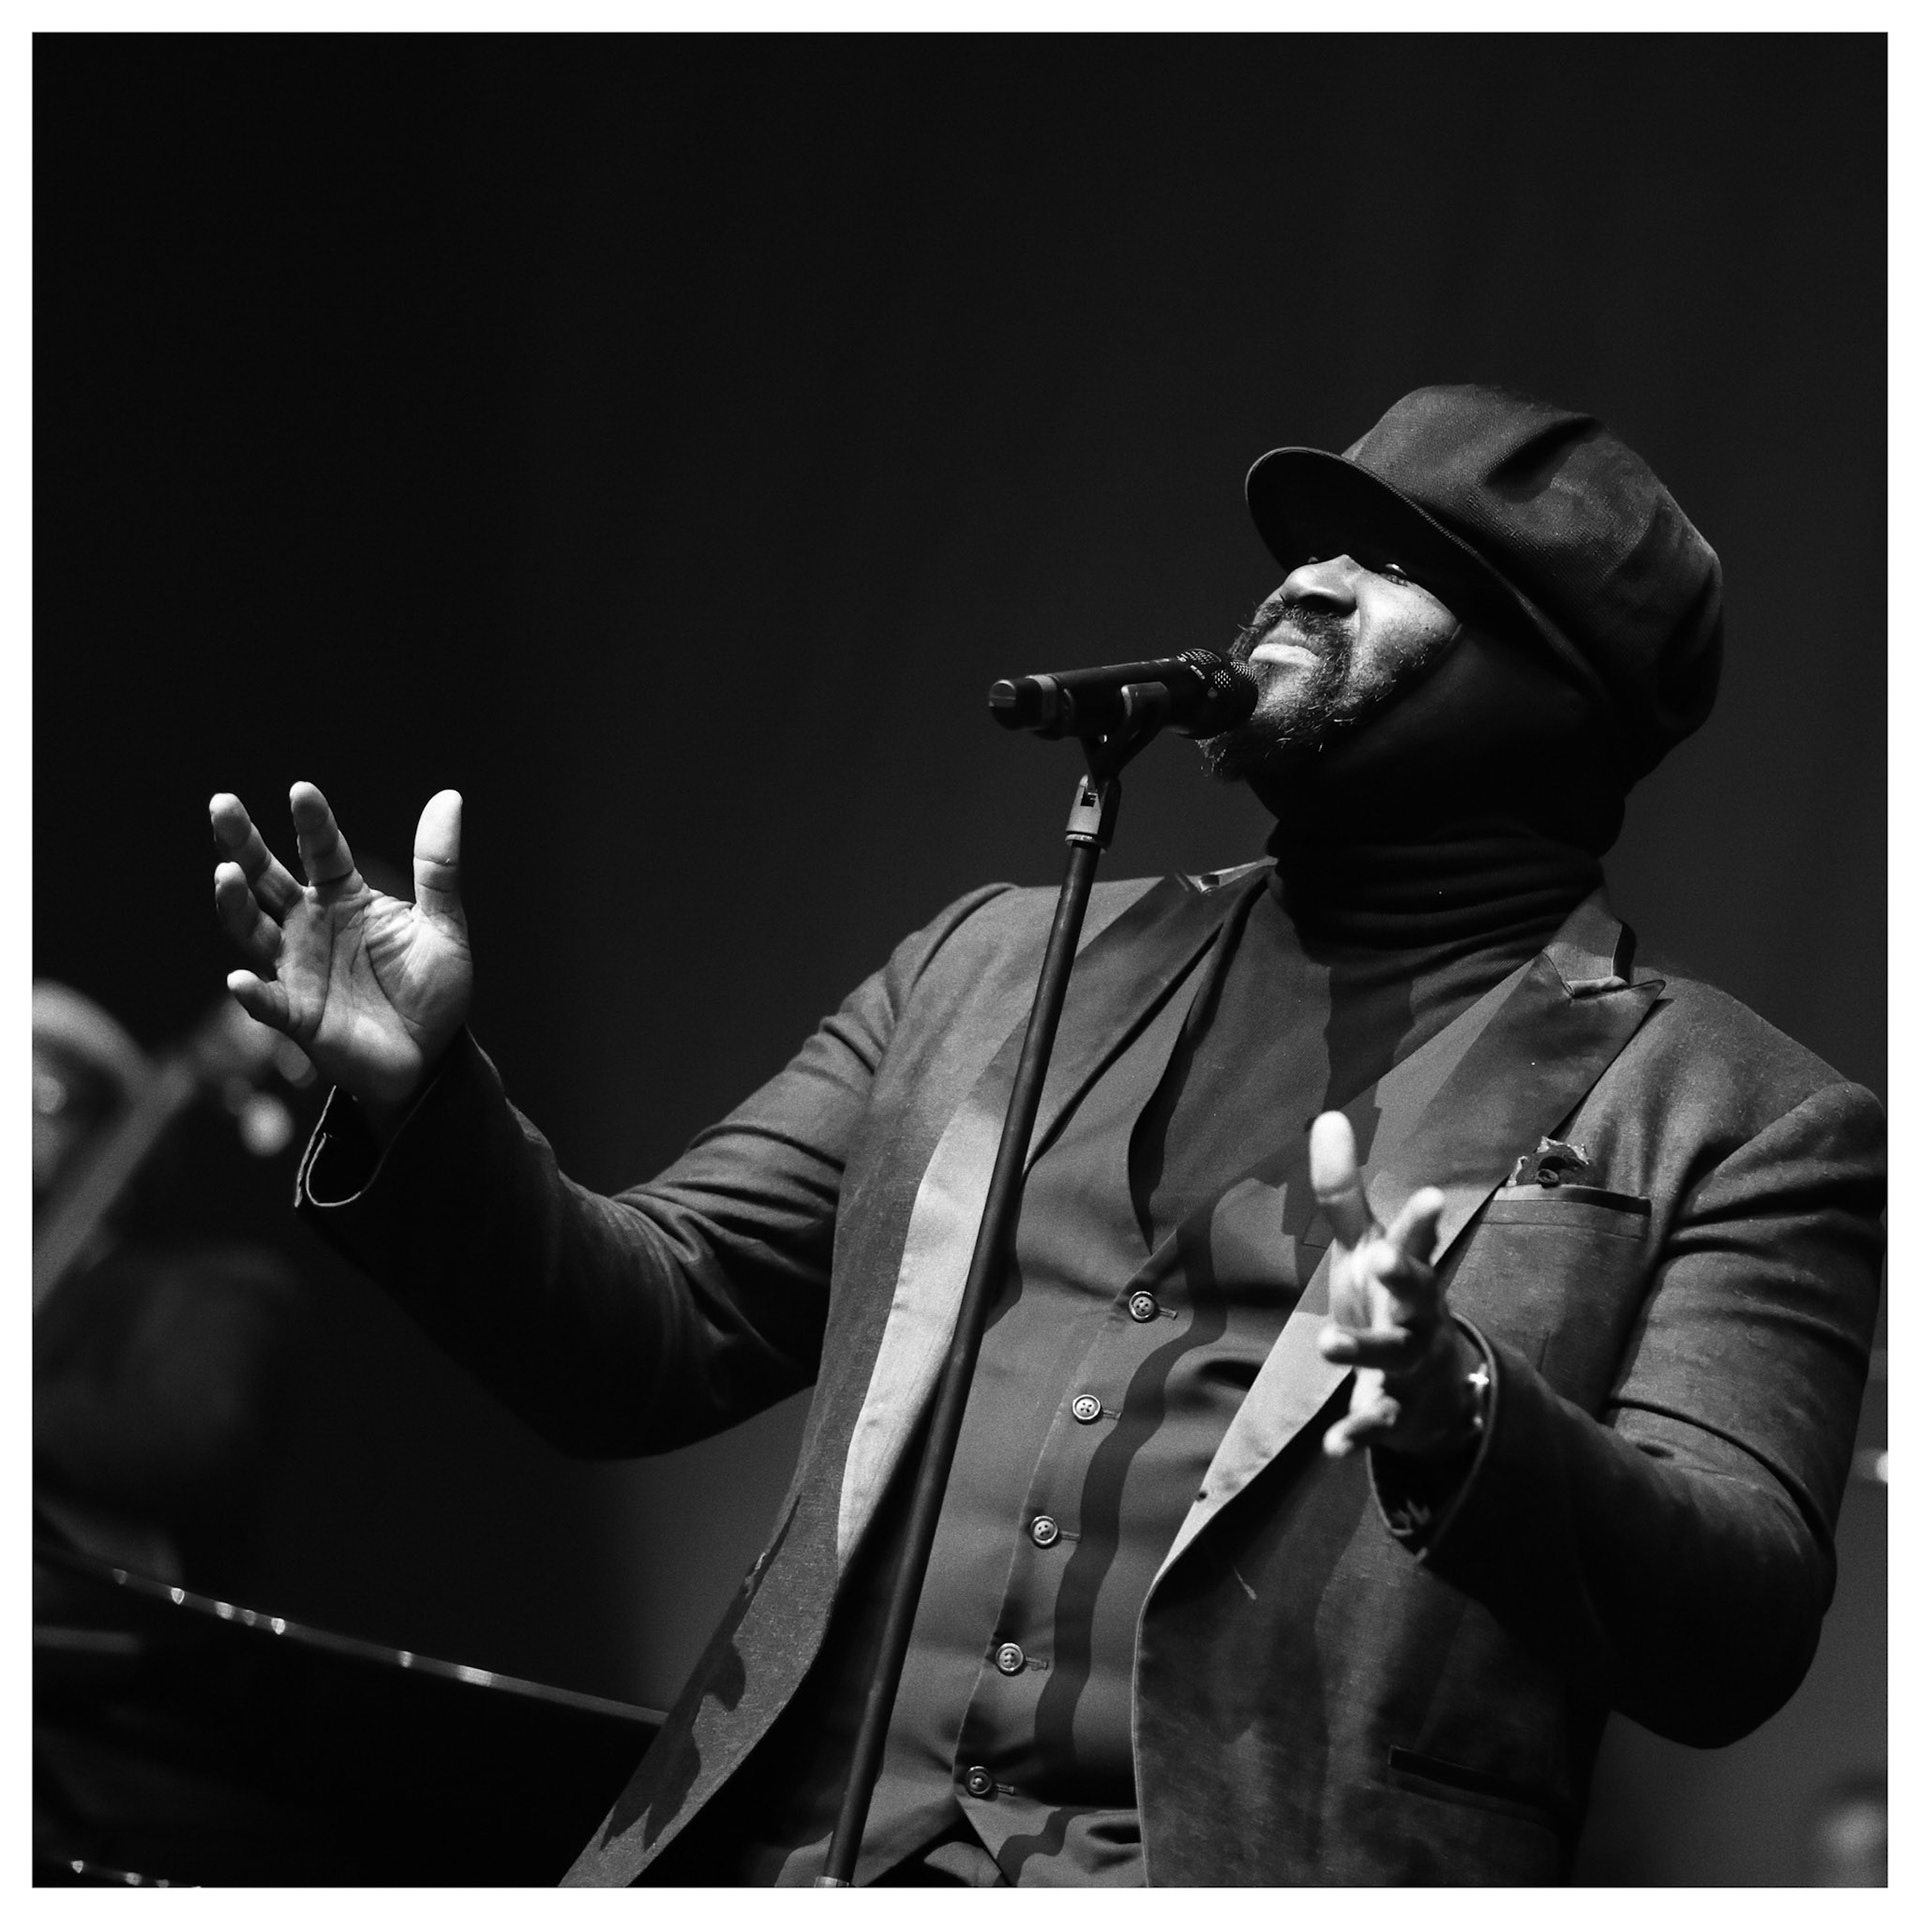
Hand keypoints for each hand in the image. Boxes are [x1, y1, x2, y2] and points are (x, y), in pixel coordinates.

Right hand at [210, 782, 471, 1112]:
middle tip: (222, 804)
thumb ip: (438, 868)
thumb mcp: (443, 925)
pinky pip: (268, 1002)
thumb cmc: (431, 989)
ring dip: (236, 903)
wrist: (431, 1056)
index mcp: (344, 897)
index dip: (313, 821)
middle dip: (242, 843)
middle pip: (266, 877)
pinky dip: (253, 993)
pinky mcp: (297, 1016)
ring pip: (252, 929)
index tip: (301, 790)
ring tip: (226, 873)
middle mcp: (309, 925)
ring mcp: (296, 969)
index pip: (323, 851)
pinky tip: (239, 979)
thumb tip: (449, 797)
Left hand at [1310, 1111, 1478, 1459]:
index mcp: (1409, 1274)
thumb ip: (1343, 1191)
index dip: (1422, 1221)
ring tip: (1328, 1344)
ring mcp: (1410, 1364)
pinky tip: (1335, 1445)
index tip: (1432, 1195)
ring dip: (1363, 1349)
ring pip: (1392, 1356)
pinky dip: (1360, 1433)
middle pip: (1418, 1294)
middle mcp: (1417, 1316)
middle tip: (1383, 1257)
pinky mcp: (1396, 1410)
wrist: (1436, 1390)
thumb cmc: (1391, 1302)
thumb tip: (1327, 1116)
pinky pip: (1379, 1422)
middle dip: (1405, 1276)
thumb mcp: (1366, 1246)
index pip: (1417, 1241)